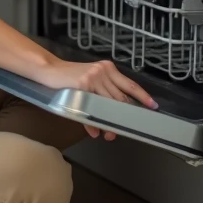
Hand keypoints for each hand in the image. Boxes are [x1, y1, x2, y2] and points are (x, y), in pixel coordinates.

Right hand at [35, 59, 157, 139]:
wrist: (49, 69)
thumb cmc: (69, 77)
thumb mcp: (90, 78)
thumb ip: (103, 92)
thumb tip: (111, 117)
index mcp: (108, 68)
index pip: (130, 84)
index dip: (142, 96)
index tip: (152, 106)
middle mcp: (103, 71)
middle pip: (120, 98)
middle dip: (122, 116)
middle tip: (121, 130)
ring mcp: (93, 78)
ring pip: (107, 105)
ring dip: (108, 123)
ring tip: (108, 134)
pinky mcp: (82, 85)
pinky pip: (91, 109)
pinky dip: (91, 122)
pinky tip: (93, 130)